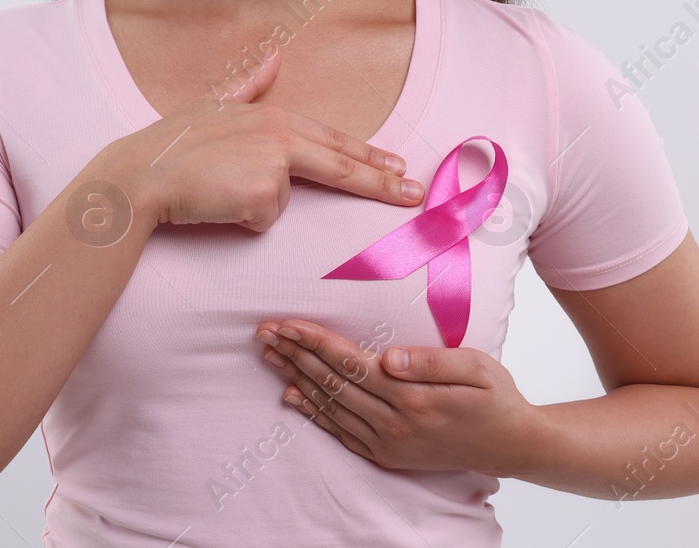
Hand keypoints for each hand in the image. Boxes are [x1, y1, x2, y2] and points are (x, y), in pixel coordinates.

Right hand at [95, 43, 421, 232]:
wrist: (141, 173)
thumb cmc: (171, 144)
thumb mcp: (212, 103)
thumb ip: (250, 85)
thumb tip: (273, 55)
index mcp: (272, 116)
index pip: (333, 139)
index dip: (368, 155)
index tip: (397, 165)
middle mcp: (280, 135)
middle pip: (343, 164)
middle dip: (384, 181)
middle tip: (416, 193)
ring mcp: (275, 164)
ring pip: (283, 200)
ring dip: (252, 203)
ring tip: (216, 189)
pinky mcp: (266, 194)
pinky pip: (264, 219)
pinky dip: (242, 218)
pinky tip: (216, 203)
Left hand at [253, 317, 542, 477]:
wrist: (516, 446)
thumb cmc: (497, 397)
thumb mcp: (475, 368)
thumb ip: (429, 361)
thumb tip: (387, 357)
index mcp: (412, 396)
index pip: (349, 362)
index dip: (313, 341)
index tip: (285, 324)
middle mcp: (394, 422)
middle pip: (331, 382)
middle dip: (293, 354)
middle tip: (262, 333)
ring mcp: (388, 442)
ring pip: (330, 405)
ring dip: (295, 377)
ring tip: (268, 355)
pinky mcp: (387, 455)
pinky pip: (340, 431)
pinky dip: (312, 412)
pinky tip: (291, 394)